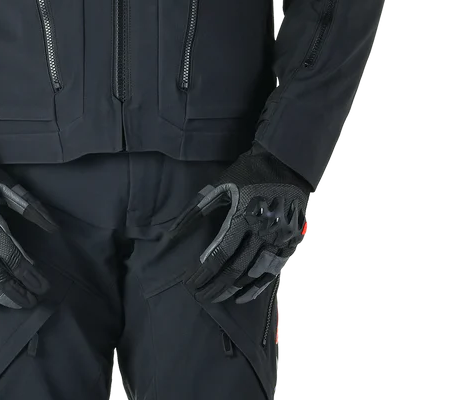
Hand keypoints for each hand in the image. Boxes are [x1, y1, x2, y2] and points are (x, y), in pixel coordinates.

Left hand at [167, 145, 311, 305]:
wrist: (286, 165)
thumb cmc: (248, 173)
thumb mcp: (221, 185)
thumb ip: (197, 209)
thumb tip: (173, 232)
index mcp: (242, 217)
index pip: (219, 254)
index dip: (203, 271)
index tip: (189, 282)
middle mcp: (262, 232)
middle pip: (235, 268)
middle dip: (215, 285)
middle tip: (199, 296)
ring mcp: (278, 240)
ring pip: (253, 273)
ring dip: (233, 289)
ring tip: (216, 297)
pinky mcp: (289, 244)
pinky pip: (272, 273)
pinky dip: (257, 287)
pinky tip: (242, 296)